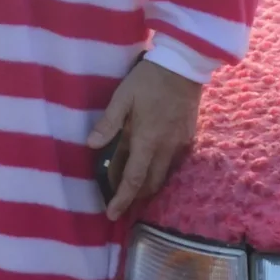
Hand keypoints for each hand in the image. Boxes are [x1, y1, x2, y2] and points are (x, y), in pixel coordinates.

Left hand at [87, 58, 203, 221]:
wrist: (184, 65)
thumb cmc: (148, 79)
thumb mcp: (122, 97)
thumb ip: (108, 123)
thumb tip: (91, 146)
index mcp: (147, 140)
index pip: (133, 179)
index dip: (122, 199)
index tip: (111, 214)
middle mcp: (166, 148)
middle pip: (151, 184)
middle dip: (135, 196)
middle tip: (119, 199)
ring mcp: (180, 144)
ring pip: (164, 175)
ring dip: (148, 184)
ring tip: (132, 183)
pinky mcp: (189, 137)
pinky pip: (173, 162)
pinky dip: (160, 169)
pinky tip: (150, 162)